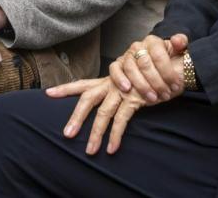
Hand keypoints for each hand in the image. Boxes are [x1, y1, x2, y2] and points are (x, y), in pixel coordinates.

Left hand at [46, 77, 163, 155]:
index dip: (65, 88)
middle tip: (66, 134)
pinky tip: (111, 149)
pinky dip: (116, 136)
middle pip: (87, 99)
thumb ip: (118, 90)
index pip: (82, 84)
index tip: (48, 93)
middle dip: (76, 117)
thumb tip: (107, 102)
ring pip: (103, 113)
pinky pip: (122, 120)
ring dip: (96, 134)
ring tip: (90, 151)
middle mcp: (111, 84)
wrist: (169, 66)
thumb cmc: (150, 75)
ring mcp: (121, 91)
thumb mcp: (130, 82)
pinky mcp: (134, 99)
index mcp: (107, 80)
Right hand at [109, 34, 187, 103]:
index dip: (168, 73)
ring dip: (141, 85)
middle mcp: (138, 47)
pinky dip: (119, 79)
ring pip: (130, 69)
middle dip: (156, 82)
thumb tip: (178, 41)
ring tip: (152, 97)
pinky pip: (114, 70)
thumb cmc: (168, 60)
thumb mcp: (177, 50)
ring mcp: (126, 56)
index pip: (159, 56)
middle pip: (145, 64)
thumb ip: (181, 43)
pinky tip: (127, 89)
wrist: (156, 67)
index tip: (175, 85)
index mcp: (153, 42)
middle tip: (165, 94)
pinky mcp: (117, 65)